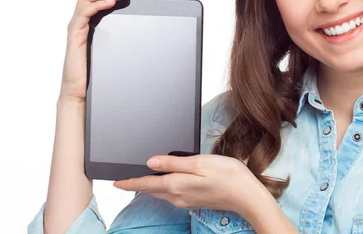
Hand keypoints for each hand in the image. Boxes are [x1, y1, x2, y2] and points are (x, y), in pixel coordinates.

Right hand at [59, 0, 142, 103]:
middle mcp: (81, 21)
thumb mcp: (113, 49)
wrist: (80, 90)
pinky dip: (98, 4)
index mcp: (91, 22)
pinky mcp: (74, 34)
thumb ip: (123, 36)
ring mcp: (77, 26)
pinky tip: (110, 3)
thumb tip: (145, 28)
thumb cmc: (95, 72)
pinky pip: (84, 13)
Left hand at [113, 154, 265, 215]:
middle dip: (138, 184)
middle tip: (124, 178)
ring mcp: (186, 200)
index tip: (115, 182)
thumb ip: (174, 163)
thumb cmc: (228, 176)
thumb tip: (151, 162)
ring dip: (151, 185)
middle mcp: (178, 196)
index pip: (146, 184)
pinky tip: (167, 180)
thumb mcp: (200, 163)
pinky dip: (164, 187)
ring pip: (162, 192)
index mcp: (176, 185)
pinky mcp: (194, 201)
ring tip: (142, 178)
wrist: (247, 197)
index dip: (129, 182)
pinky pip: (173, 193)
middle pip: (152, 189)